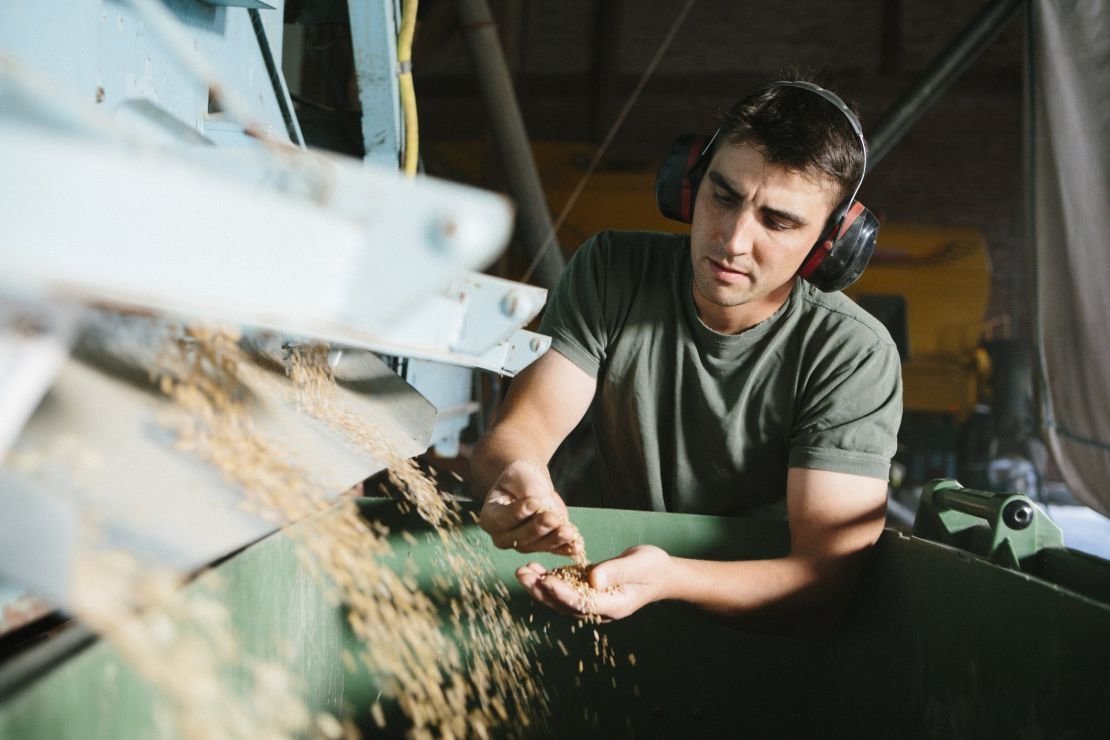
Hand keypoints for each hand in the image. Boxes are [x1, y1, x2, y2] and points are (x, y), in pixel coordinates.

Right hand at [479, 460, 582, 556]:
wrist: (530, 484)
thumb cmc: (520, 478)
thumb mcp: (519, 475)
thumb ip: (526, 488)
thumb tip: (539, 502)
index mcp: (490, 517)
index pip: (502, 518)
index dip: (518, 512)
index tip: (535, 502)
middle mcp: (503, 536)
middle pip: (519, 537)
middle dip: (538, 528)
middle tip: (552, 518)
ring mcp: (522, 543)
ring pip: (537, 546)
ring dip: (554, 540)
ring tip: (568, 531)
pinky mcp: (542, 545)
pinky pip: (553, 550)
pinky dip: (565, 549)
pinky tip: (576, 546)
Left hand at [516, 545, 670, 619]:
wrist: (661, 573)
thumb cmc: (653, 568)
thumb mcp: (638, 565)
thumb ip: (616, 571)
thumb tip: (592, 579)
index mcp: (613, 605)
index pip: (582, 603)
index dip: (563, 594)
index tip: (546, 582)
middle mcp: (599, 608)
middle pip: (565, 604)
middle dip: (542, 590)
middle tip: (522, 574)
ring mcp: (592, 600)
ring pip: (560, 597)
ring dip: (540, 585)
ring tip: (523, 570)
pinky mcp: (588, 589)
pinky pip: (565, 588)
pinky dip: (549, 579)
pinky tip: (534, 567)